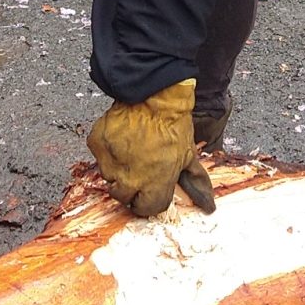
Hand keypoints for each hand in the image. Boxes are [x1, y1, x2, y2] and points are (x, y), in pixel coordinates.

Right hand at [87, 78, 216, 218]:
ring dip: (117, 168)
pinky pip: (100, 156)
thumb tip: (208, 205)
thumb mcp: (188, 155)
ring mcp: (110, 162)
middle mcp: (129, 179)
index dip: (147, 201)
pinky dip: (108, 150)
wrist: (153, 95)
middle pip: (122, 197)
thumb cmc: (172, 124)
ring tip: (130, 149)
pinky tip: (120, 138)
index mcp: (154, 185)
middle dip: (128, 187)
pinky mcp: (97, 146)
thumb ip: (195, 183)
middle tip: (136, 169)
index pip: (145, 209)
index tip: (147, 192)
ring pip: (108, 176)